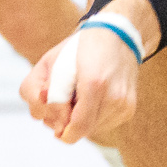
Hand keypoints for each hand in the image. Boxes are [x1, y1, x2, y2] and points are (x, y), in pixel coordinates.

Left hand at [22, 22, 138, 143]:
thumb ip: (37, 93)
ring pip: (92, 131)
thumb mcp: (48, 64)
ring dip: (80, 119)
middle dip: (67, 121)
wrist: (116, 35)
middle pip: (82, 132)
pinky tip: (91, 97)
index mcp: (94, 83)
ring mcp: (124, 104)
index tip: (54, 118)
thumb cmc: (78, 48)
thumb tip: (53, 125)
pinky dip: (92, 116)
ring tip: (80, 95)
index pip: (77, 128)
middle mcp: (114, 97)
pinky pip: (103, 125)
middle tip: (64, 98)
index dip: (61, 130)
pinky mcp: (129, 109)